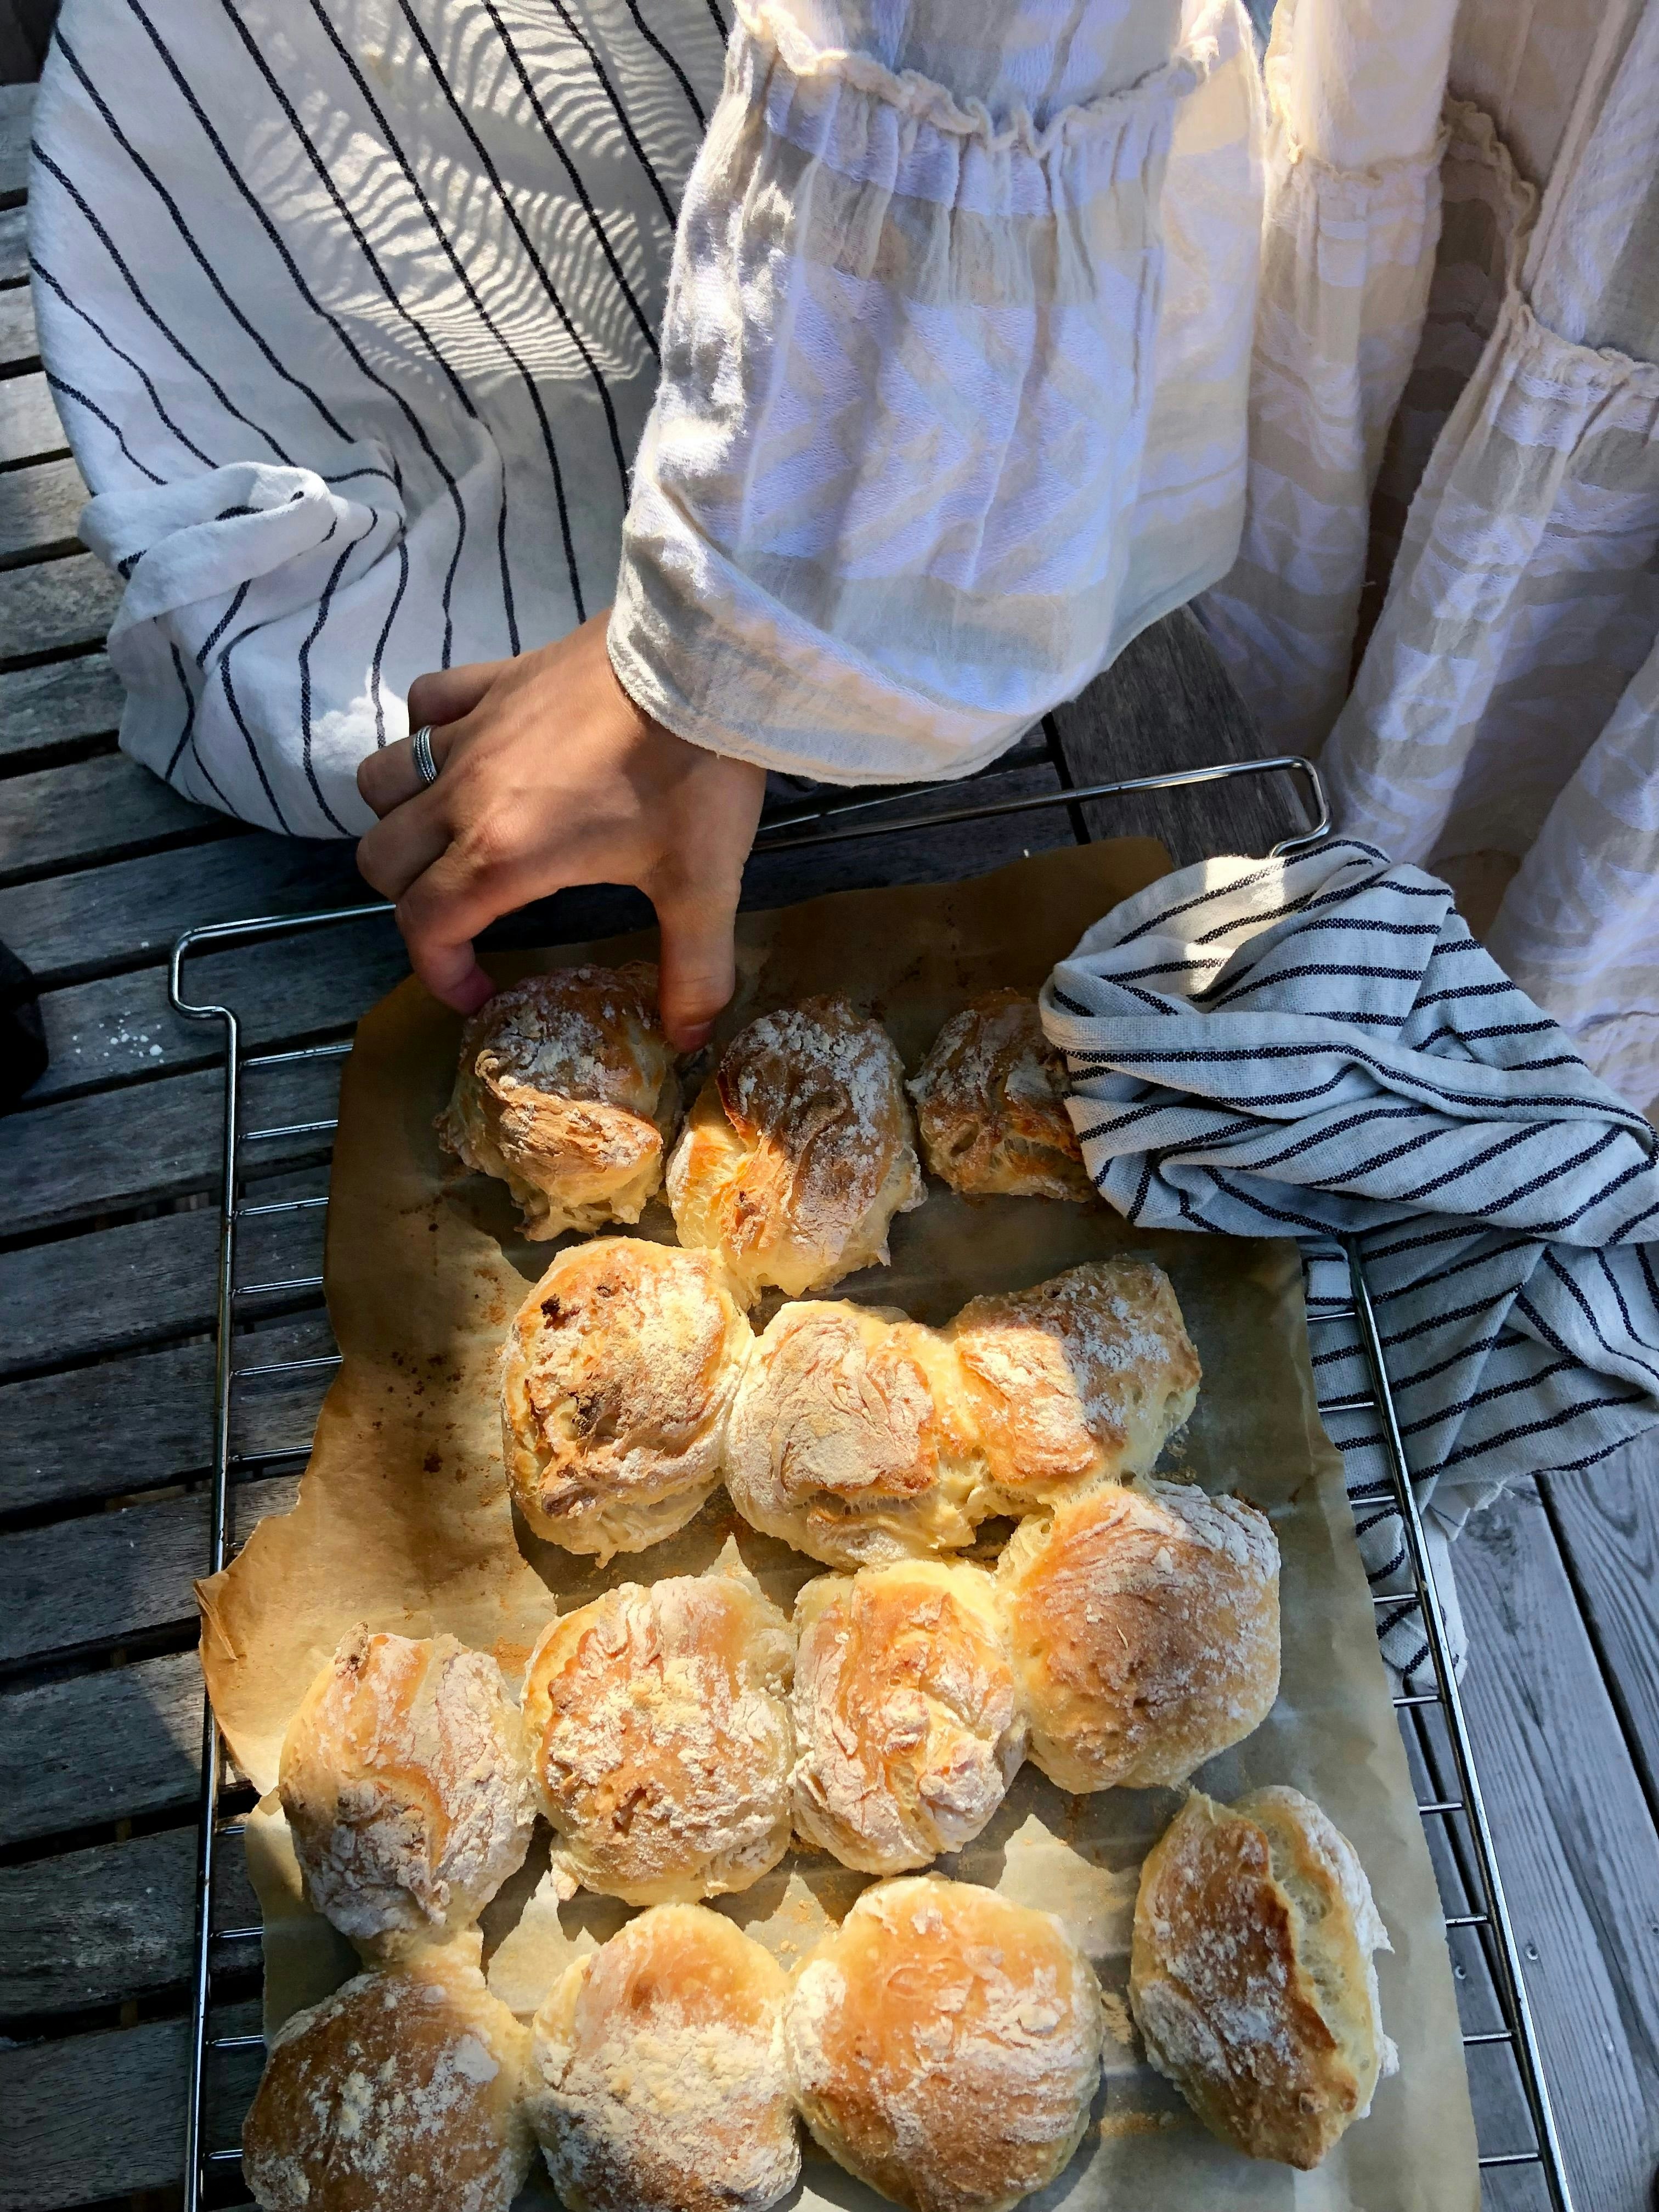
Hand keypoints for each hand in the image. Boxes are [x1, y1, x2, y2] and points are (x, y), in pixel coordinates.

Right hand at [356, 614, 765, 1048]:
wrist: (709, 659)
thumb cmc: (698, 774)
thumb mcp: (705, 886)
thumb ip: (695, 972)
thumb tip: (690, 1042)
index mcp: (503, 853)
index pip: (423, 928)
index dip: (438, 975)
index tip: (478, 991)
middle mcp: (466, 793)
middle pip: (382, 859)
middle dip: (411, 902)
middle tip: (468, 918)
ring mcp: (472, 729)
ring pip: (382, 781)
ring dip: (401, 817)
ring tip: (451, 836)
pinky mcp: (493, 678)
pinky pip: (424, 703)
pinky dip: (428, 732)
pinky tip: (470, 751)